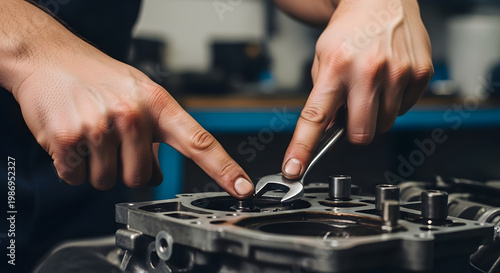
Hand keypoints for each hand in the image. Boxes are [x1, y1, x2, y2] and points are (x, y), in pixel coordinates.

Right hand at [10, 30, 253, 197]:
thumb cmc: (98, 77)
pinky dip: (73, 167)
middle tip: (113, 142)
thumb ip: (156, 134)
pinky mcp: (71, 138)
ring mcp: (102, 126)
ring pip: (108, 181)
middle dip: (126, 168)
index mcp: (158, 104)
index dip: (224, 169)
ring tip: (92, 136)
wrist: (49, 57)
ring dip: (98, 168)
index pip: (199, 142)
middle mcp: (133, 115)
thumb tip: (160, 175)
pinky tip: (73, 140)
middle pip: (143, 178)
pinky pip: (78, 178)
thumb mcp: (139, 96)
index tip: (242, 188)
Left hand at [282, 0, 432, 178]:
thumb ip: (322, 96)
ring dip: (374, 116)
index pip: (315, 118)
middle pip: (361, 134)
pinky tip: (387, 81)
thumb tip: (327, 132)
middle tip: (351, 112)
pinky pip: (404, 109)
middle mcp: (369, 71)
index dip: (303, 148)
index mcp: (336, 67)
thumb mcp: (322, 58)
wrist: (381, 0)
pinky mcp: (420, 74)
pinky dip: (393, 103)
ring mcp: (398, 73)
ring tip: (369, 88)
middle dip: (353, 132)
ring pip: (384, 125)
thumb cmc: (349, 29)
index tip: (293, 169)